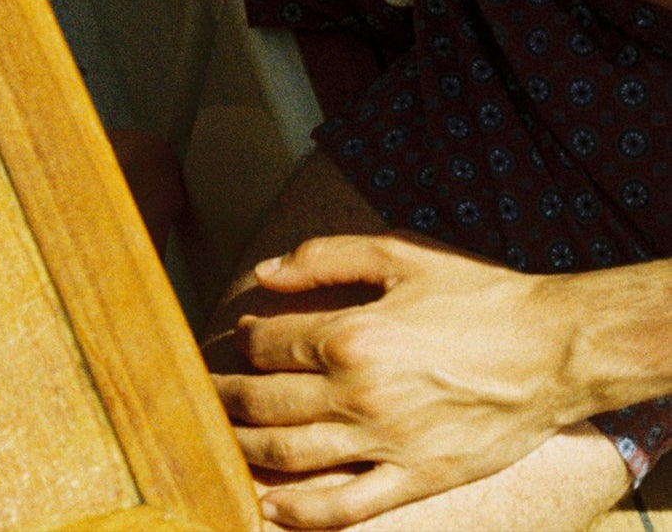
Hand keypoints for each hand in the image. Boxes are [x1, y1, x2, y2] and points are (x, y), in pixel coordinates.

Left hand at [212, 233, 579, 527]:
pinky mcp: (415, 481)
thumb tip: (264, 270)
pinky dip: (299, 514)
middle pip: (265, 404)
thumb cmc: (477, 295)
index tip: (240, 337)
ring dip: (245, 449)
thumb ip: (325, 257)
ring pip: (290, 457)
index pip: (268, 344)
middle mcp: (360, 395)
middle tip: (207, 391)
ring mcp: (386, 445)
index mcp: (353, 335)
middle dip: (226, 397)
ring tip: (222, 439)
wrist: (553, 349)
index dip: (245, 339)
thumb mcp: (399, 254)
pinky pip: (344, 509)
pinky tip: (268, 506)